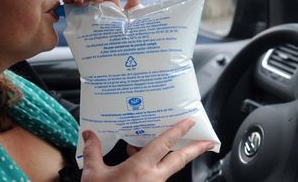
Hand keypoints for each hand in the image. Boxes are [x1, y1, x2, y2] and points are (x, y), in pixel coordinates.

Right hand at [80, 119, 214, 181]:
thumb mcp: (94, 174)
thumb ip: (92, 151)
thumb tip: (89, 134)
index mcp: (141, 168)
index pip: (165, 144)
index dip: (178, 130)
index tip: (190, 121)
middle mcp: (153, 178)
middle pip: (179, 160)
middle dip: (196, 149)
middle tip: (208, 141)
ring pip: (169, 167)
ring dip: (171, 155)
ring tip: (166, 143)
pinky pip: (158, 174)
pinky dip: (153, 164)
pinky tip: (137, 157)